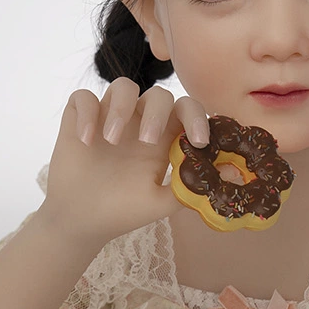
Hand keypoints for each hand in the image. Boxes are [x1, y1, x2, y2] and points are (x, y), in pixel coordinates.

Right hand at [38, 78, 212, 248]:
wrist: (81, 222)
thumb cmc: (122, 211)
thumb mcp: (160, 204)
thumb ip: (190, 188)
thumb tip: (229, 173)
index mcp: (163, 139)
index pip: (186, 110)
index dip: (197, 117)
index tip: (199, 140)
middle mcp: (138, 122)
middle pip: (158, 95)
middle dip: (156, 113)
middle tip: (146, 140)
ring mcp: (109, 117)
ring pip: (122, 86)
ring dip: (119, 107)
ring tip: (110, 140)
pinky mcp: (79, 118)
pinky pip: (83, 97)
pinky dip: (86, 113)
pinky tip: (86, 140)